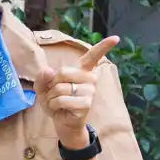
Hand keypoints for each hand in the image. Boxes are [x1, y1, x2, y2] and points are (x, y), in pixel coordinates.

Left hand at [36, 36, 118, 150]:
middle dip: (51, 85)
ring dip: (51, 97)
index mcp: (82, 70)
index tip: (116, 38)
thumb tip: (48, 70)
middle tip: (55, 94)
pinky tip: (60, 109)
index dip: (104, 46)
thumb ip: (42, 77)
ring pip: (60, 88)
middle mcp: (90, 78)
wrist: (61, 121)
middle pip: (63, 72)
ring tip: (57, 103)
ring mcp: (90, 91)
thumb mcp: (44, 87)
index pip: (94, 55)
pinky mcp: (86, 103)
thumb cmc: (55, 101)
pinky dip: (54, 105)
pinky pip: (62, 100)